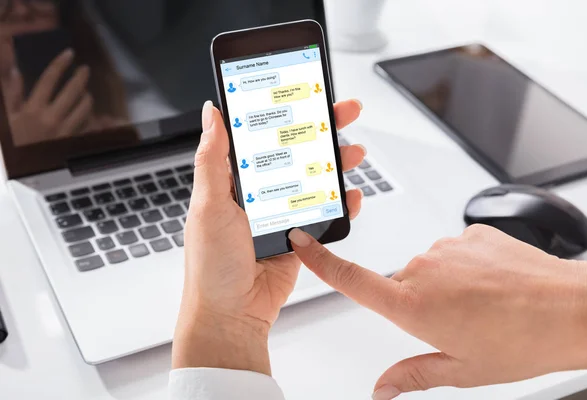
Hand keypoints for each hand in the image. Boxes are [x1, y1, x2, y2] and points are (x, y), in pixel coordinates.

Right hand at [1, 48, 92, 145]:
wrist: (21, 171)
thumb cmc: (12, 142)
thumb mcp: (7, 117)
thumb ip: (11, 93)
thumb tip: (16, 71)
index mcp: (32, 110)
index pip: (49, 80)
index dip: (60, 64)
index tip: (69, 54)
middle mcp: (51, 119)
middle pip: (72, 92)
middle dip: (80, 78)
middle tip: (85, 69)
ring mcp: (64, 132)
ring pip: (84, 109)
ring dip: (86, 97)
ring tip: (85, 92)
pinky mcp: (71, 143)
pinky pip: (86, 126)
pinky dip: (88, 117)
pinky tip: (85, 113)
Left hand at [172, 99, 365, 373]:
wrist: (231, 316)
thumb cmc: (211, 266)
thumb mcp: (208, 206)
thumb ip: (213, 159)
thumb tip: (211, 113)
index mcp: (232, 182)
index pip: (261, 135)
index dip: (283, 111)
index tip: (304, 92)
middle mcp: (257, 194)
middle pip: (294, 152)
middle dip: (321, 130)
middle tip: (343, 111)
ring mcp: (279, 214)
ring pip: (313, 179)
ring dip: (335, 163)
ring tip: (353, 151)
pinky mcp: (298, 236)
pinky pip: (324, 213)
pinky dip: (341, 202)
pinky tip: (351, 193)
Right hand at [288, 224, 586, 398]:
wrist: (571, 309)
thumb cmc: (522, 341)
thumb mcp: (461, 370)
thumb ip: (411, 374)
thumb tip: (382, 390)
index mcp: (412, 305)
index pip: (350, 279)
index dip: (319, 259)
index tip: (300, 240)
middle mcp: (422, 269)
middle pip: (401, 283)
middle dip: (420, 301)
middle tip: (459, 319)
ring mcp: (447, 247)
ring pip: (431, 267)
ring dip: (447, 283)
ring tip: (482, 303)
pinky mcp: (470, 232)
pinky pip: (455, 251)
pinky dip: (467, 267)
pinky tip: (492, 284)